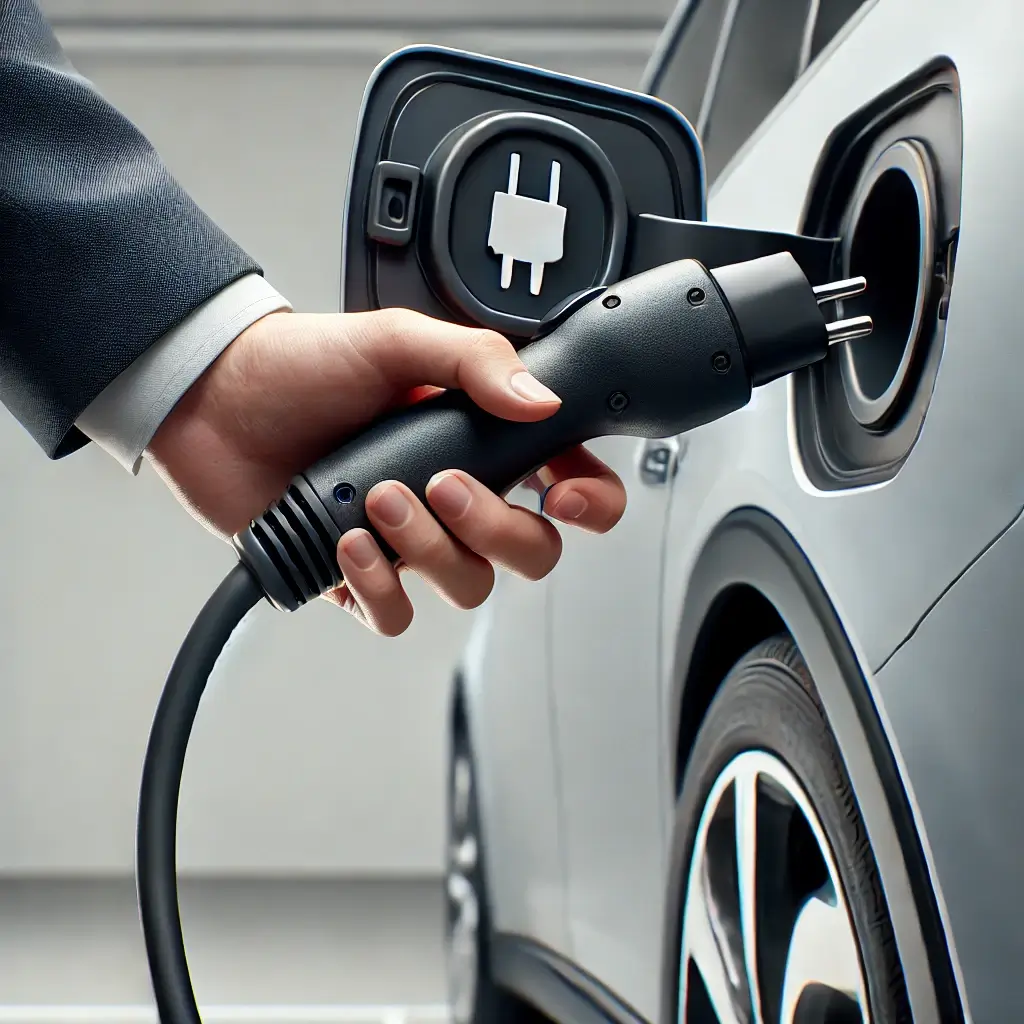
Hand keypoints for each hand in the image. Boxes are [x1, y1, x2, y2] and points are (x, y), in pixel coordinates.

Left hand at [147, 307, 626, 634]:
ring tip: (378, 502)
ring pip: (466, 586)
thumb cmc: (303, 365)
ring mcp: (410, 541)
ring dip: (429, 550)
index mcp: (482, 441)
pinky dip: (380, 588)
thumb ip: (474, 361)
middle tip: (445, 485)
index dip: (588, 502)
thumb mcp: (395, 340)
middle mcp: (455, 497)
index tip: (561, 495)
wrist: (214, 401)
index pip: (569, 483)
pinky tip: (350, 543)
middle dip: (497, 529)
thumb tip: (540, 401)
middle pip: (530, 552)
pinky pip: (395, 616)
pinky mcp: (359, 575)